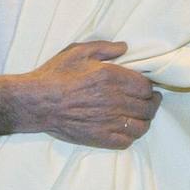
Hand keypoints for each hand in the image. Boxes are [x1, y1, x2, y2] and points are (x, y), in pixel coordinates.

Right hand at [18, 40, 160, 149]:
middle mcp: (113, 100)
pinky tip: (128, 129)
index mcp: (111, 77)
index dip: (149, 87)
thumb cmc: (55, 74)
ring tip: (143, 115)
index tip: (146, 86)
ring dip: (145, 120)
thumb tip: (125, 47)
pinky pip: (126, 141)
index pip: (145, 86)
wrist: (36, 102)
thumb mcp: (78, 51)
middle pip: (147, 106)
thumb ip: (104, 48)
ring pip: (141, 126)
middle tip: (150, 100)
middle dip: (152, 103)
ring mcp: (108, 121)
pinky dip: (132, 136)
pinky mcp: (99, 137)